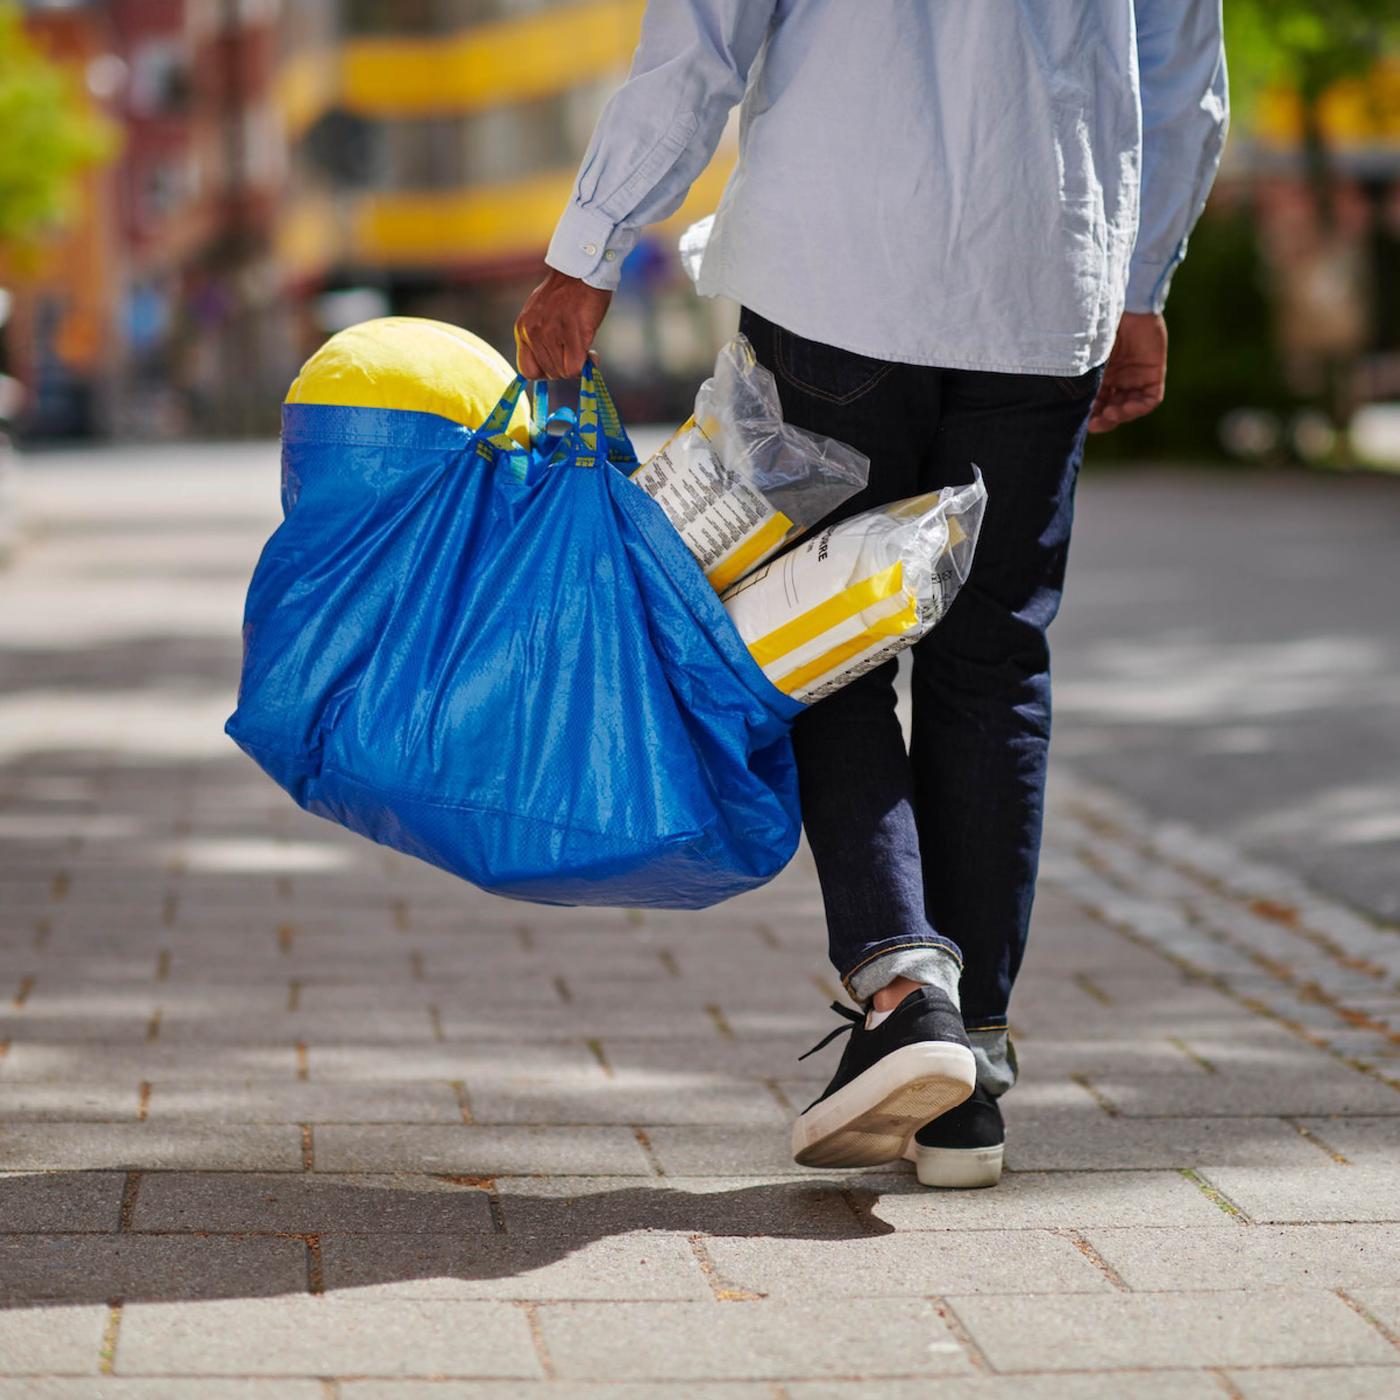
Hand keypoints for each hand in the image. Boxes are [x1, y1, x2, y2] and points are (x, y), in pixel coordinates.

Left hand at [514, 267, 612, 379]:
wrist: (582, 269)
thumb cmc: (568, 292)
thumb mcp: (542, 314)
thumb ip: (542, 338)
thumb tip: (557, 366)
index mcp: (522, 329)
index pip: (527, 370)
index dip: (545, 372)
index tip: (558, 363)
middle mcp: (531, 332)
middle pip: (548, 373)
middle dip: (565, 367)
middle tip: (576, 352)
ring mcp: (550, 333)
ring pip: (562, 372)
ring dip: (577, 364)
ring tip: (584, 345)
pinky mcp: (571, 333)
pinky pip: (575, 367)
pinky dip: (586, 365)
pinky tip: (591, 353)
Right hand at [1088, 312, 1166, 433]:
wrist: (1123, 305)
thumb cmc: (1096, 327)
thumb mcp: (1083, 357)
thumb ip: (1078, 379)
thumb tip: (1064, 407)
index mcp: (1100, 374)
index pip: (1097, 403)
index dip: (1090, 415)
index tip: (1082, 422)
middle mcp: (1118, 378)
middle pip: (1112, 408)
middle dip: (1104, 420)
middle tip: (1094, 424)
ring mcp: (1136, 376)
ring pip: (1130, 407)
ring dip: (1119, 415)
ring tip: (1110, 414)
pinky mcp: (1153, 373)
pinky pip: (1149, 400)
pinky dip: (1138, 408)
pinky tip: (1125, 407)